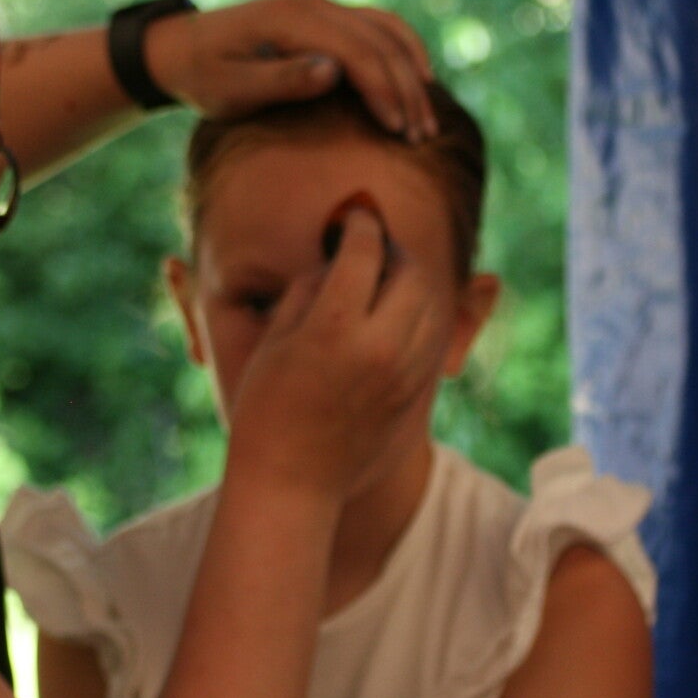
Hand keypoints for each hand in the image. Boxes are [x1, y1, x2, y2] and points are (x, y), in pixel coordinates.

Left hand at [146, 0, 436, 139]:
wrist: (178, 49)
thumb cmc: (202, 77)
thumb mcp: (232, 89)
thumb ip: (281, 81)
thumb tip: (333, 71)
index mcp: (291, 19)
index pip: (356, 53)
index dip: (384, 92)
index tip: (399, 132)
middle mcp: (312, 4)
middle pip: (379, 42)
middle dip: (406, 89)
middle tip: (422, 136)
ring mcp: (319, 6)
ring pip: (385, 30)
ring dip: (411, 71)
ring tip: (424, 118)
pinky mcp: (322, 17)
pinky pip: (376, 28)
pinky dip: (402, 52)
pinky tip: (418, 82)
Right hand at [220, 209, 452, 503]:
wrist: (292, 481)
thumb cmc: (266, 410)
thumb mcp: (275, 340)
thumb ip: (308, 291)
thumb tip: (334, 262)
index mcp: (335, 328)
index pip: (365, 252)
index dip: (360, 224)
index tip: (354, 216)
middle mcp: (379, 348)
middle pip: (411, 273)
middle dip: (394, 249)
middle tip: (375, 243)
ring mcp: (403, 374)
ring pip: (430, 305)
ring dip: (411, 282)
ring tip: (387, 277)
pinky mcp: (414, 395)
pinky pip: (430, 340)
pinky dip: (418, 317)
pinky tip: (394, 316)